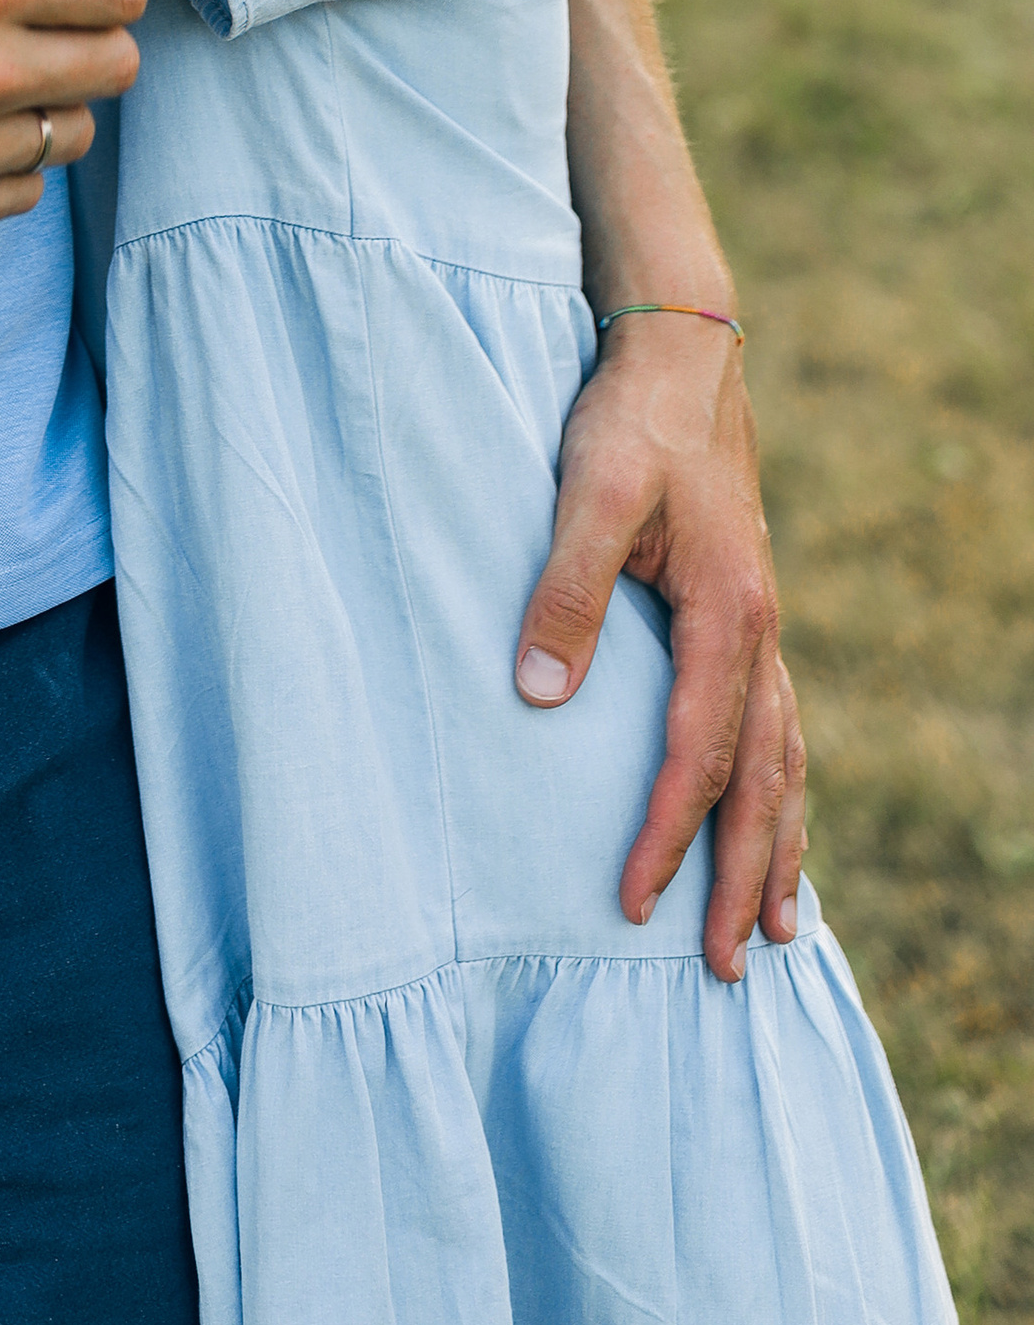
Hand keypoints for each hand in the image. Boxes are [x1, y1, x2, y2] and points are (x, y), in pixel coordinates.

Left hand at [512, 311, 805, 979]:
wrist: (681, 355)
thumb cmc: (630, 422)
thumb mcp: (585, 495)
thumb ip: (563, 596)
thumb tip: (538, 702)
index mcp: (728, 615)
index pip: (697, 756)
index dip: (663, 834)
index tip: (630, 902)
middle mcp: (761, 632)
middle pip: (762, 780)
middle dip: (746, 877)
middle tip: (732, 969)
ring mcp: (762, 625)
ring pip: (785, 760)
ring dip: (780, 846)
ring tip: (779, 929)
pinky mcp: (745, 613)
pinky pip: (779, 725)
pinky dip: (780, 788)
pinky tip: (772, 819)